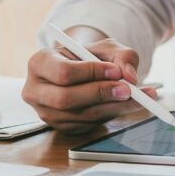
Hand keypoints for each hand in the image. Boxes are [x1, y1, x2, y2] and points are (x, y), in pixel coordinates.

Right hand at [22, 37, 156, 133]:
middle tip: (128, 90)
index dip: (90, 73)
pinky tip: (126, 105)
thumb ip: (120, 56)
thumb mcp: (105, 47)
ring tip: (138, 97)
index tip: (116, 71)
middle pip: (65, 98)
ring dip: (113, 107)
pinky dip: (111, 115)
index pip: (62, 72)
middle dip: (100, 94)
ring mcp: (46, 112)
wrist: (81, 71)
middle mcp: (36, 90)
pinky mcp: (61, 127)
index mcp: (39, 63)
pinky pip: (87, 125)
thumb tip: (128, 75)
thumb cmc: (88, 57)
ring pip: (80, 115)